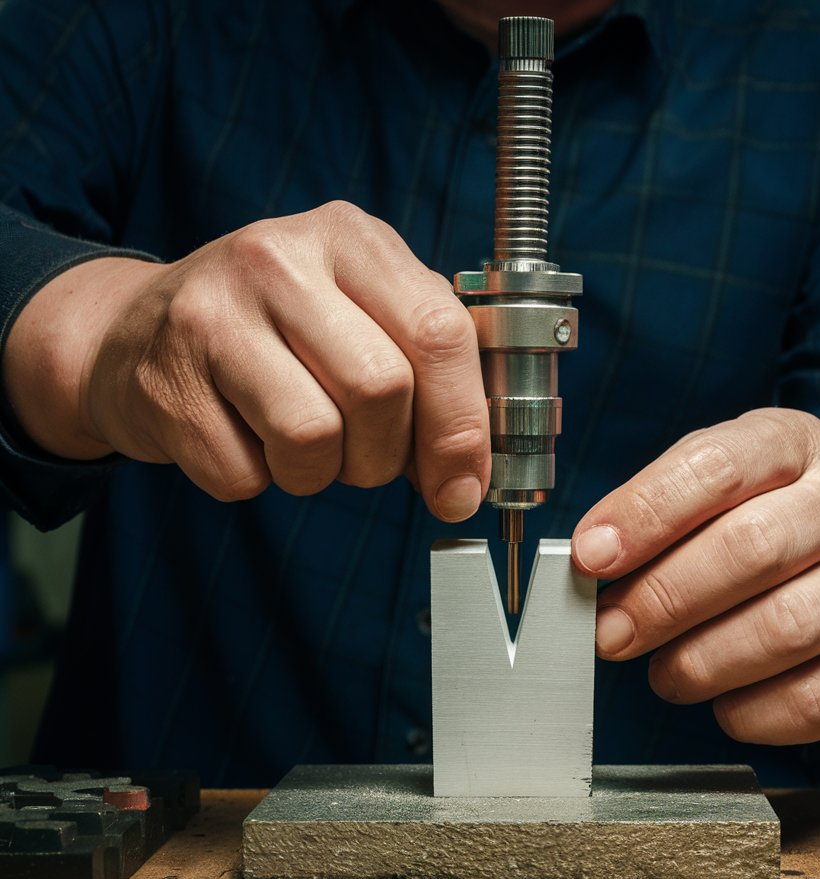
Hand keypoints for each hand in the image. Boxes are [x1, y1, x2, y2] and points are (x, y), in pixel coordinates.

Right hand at [4, 202, 488, 519]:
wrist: (136, 330)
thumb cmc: (274, 331)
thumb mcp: (359, 315)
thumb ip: (425, 370)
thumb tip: (470, 471)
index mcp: (350, 238)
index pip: (439, 333)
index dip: (463, 425)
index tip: (463, 485)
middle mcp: (280, 259)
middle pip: (381, 389)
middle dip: (386, 455)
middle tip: (366, 460)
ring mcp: (212, 314)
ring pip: (313, 439)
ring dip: (320, 473)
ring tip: (298, 444)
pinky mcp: (163, 379)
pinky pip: (244, 476)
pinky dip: (257, 480)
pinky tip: (242, 438)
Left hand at [571, 408, 819, 743]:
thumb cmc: (761, 532)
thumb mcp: (710, 497)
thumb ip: (653, 518)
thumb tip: (591, 558)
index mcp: (792, 444)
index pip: (717, 466)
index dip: (646, 514)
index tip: (591, 556)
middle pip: (752, 547)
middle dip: (663, 599)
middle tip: (611, 632)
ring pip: (786, 626)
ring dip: (702, 661)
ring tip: (664, 673)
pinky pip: (818, 696)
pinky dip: (754, 711)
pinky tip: (723, 706)